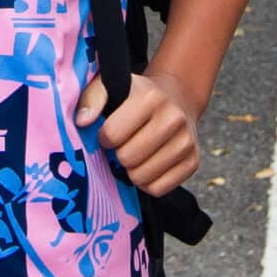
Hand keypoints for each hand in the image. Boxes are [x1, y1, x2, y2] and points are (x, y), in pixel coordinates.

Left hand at [73, 72, 202, 196]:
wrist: (175, 100)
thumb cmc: (134, 97)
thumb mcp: (111, 87)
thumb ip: (91, 99)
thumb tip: (82, 122)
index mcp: (150, 98)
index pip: (112, 134)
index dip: (104, 137)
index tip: (108, 132)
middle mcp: (173, 119)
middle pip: (128, 158)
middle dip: (118, 154)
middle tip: (122, 145)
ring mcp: (187, 142)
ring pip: (142, 177)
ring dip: (131, 170)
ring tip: (135, 154)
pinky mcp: (193, 162)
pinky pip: (158, 189)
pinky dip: (147, 182)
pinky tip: (147, 165)